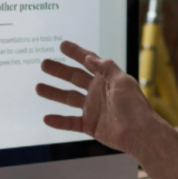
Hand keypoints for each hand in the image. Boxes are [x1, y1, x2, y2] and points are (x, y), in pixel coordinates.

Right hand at [36, 41, 158, 157]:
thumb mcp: (122, 81)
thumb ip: (106, 67)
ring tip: (38, 87)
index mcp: (106, 79)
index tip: (62, 45)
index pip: (88, 62)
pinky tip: (46, 118)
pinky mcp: (90, 125)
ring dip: (54, 93)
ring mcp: (93, 109)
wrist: (139, 133)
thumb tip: (89, 57)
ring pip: (68, 98)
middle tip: (43, 64)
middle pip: (74, 78)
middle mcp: (98, 92)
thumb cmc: (134, 106)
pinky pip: (70, 122)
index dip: (76, 53)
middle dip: (59, 70)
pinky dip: (58, 121)